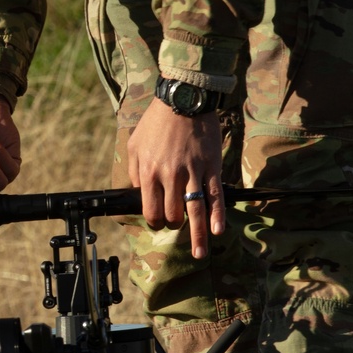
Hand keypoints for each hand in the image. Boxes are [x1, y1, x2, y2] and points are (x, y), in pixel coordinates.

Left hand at [126, 96, 224, 258]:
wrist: (183, 98)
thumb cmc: (157, 121)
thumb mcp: (134, 144)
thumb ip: (134, 172)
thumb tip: (138, 194)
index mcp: (149, 171)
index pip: (150, 209)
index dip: (154, 220)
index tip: (158, 220)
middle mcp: (170, 176)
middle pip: (172, 214)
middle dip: (173, 224)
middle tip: (176, 223)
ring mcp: (192, 173)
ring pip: (194, 212)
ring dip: (197, 236)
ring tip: (200, 254)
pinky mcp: (210, 167)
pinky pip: (214, 196)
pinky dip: (217, 216)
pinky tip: (217, 231)